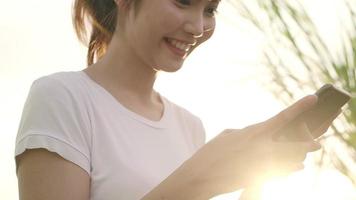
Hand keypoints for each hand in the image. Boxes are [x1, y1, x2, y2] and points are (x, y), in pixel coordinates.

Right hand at [190, 95, 323, 196]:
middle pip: (294, 144)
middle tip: (317, 143)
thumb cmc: (210, 153)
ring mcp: (262, 165)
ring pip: (291, 160)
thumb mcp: (227, 135)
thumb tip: (258, 134)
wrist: (201, 177)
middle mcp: (261, 148)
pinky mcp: (259, 178)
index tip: (313, 99)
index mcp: (252, 133)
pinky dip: (290, 168)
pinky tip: (296, 166)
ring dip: (298, 156)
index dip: (300, 107)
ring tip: (302, 155)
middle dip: (307, 143)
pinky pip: (283, 173)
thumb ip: (246, 132)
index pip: (282, 117)